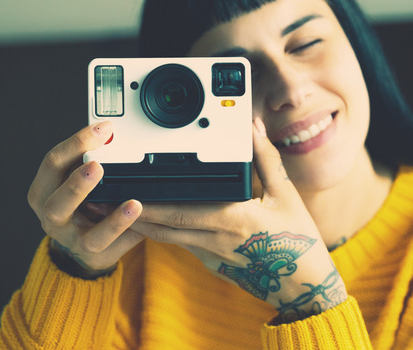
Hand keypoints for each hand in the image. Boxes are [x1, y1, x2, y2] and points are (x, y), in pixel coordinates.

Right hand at [27, 122, 144, 277]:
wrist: (92, 249)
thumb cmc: (89, 207)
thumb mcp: (88, 183)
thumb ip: (95, 161)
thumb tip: (115, 134)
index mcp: (45, 187)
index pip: (54, 161)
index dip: (76, 143)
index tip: (102, 129)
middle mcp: (48, 210)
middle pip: (53, 191)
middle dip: (75, 177)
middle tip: (97, 164)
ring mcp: (65, 233)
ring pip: (68, 218)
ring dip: (92, 202)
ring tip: (115, 186)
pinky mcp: (86, 250)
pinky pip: (99, 238)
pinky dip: (118, 223)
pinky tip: (135, 208)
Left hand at [131, 118, 346, 320]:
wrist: (302, 283)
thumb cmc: (297, 238)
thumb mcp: (285, 194)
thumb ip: (266, 159)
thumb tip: (252, 129)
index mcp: (232, 219)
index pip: (181, 212)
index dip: (151, 205)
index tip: (130, 191)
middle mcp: (216, 240)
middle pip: (165, 227)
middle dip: (135, 215)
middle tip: (109, 200)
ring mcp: (211, 255)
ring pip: (169, 238)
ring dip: (145, 225)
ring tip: (122, 210)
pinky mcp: (212, 263)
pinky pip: (183, 244)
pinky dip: (166, 232)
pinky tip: (155, 221)